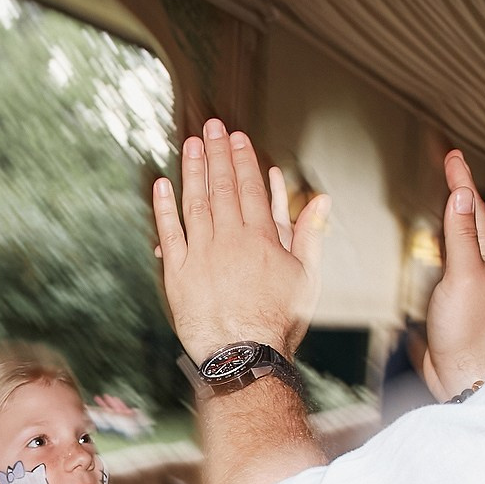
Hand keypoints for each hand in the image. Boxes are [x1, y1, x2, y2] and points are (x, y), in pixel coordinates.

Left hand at [152, 119, 330, 363]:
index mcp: (261, 238)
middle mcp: (229, 239)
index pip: (251, 188)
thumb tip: (321, 200)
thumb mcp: (306, 277)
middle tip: (211, 127)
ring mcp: (202, 255)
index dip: (243, 160)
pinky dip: (164, 208)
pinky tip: (162, 185)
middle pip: (223, 188)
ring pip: (196, 203)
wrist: (245, 356)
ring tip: (190, 144)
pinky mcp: (179, 274)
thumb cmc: (279, 322)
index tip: (237, 138)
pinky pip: (170, 233)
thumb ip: (310, 234)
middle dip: (217, 154)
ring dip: (193, 171)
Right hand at [422, 149, 484, 398]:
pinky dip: (437, 248)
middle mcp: (477, 267)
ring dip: (449, 218)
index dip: (461, 179)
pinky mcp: (447, 302)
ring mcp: (463, 284)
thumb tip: (462, 194)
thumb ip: (462, 235)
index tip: (452, 155)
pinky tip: (433, 249)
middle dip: (457, 192)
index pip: (472, 208)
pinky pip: (442, 265)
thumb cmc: (469, 331)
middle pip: (467, 220)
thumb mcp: (465, 275)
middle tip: (448, 167)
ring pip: (456, 242)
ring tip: (444, 198)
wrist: (461, 376)